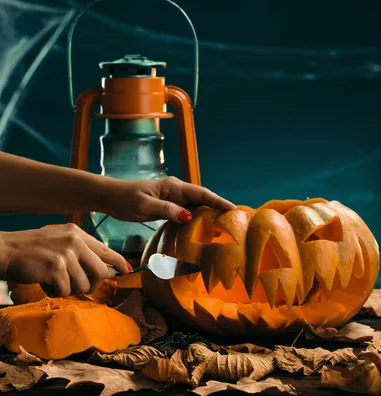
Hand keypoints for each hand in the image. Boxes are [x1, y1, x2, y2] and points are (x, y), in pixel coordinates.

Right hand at [0, 224, 129, 296]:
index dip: (119, 262)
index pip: (106, 249)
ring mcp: (66, 254)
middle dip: (92, 285)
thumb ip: (80, 251)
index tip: (128, 270)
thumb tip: (104, 268)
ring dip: (69, 289)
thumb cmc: (31, 250)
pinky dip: (54, 292)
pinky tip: (44, 281)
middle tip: (77, 286)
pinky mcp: (56, 268)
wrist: (6, 250)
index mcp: (77, 233)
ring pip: (83, 284)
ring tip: (54, 280)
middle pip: (101, 271)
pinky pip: (65, 291)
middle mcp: (75, 241)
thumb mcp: (59, 241)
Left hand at [105, 176, 235, 223]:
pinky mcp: (167, 207)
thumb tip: (189, 215)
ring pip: (195, 206)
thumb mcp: (144, 206)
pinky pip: (186, 213)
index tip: (234, 209)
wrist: (110, 197)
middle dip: (218, 208)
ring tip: (224, 226)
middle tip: (235, 221)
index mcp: (173, 186)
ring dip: (208, 215)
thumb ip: (167, 210)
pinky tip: (202, 229)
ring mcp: (172, 199)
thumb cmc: (125, 199)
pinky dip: (196, 220)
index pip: (201, 193)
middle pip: (202, 199)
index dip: (218, 201)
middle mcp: (176, 190)